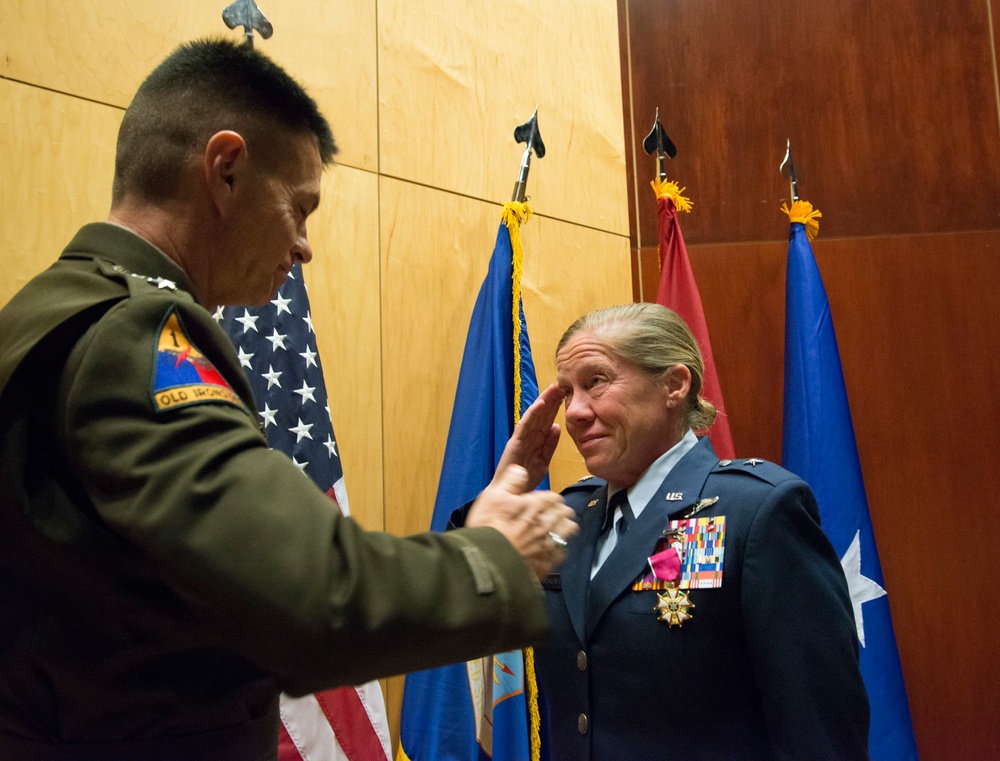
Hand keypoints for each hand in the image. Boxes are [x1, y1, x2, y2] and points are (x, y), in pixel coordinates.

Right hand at [468, 465, 578, 579]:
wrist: (489, 564)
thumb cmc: (488, 528)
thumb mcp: (492, 496)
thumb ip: (511, 481)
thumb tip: (522, 471)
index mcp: (536, 504)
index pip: (554, 496)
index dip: (548, 498)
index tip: (541, 502)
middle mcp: (548, 522)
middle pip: (564, 512)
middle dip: (559, 511)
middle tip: (551, 514)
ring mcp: (550, 543)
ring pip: (568, 530)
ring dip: (564, 527)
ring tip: (556, 529)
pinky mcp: (549, 562)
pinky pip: (562, 551)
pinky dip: (559, 547)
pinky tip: (551, 548)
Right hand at [491, 383, 562, 493]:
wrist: (510, 496)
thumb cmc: (524, 480)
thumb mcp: (543, 461)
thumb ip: (549, 445)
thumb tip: (557, 427)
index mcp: (535, 440)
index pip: (547, 420)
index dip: (556, 407)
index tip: (566, 394)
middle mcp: (528, 437)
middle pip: (541, 415)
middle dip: (551, 400)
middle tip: (562, 384)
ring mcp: (520, 439)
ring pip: (534, 417)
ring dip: (543, 402)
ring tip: (552, 389)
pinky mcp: (514, 443)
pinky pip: (524, 426)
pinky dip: (531, 414)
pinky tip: (540, 404)